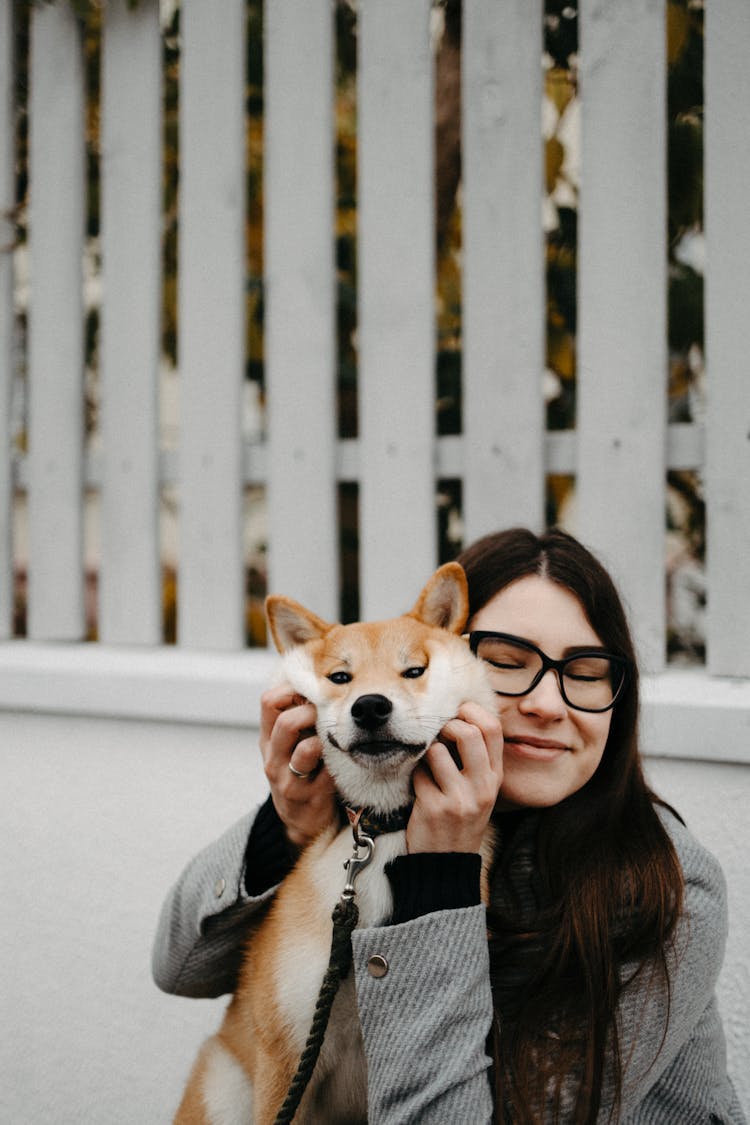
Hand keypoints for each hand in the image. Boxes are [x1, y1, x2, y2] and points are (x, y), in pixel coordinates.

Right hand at [259, 683, 336, 848]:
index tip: (311, 691)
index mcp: (268, 739)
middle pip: (286, 722)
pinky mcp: (310, 798)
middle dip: (312, 712)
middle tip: (329, 714)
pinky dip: (339, 762)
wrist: (300, 821)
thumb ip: (297, 716)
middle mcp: (273, 758)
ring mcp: (290, 781)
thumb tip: (321, 679)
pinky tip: (346, 759)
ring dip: (326, 739)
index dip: (292, 689)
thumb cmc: (301, 771)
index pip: (268, 701)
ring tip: (336, 738)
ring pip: (306, 749)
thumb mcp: (289, 744)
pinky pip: (328, 773)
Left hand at [406, 702, 502, 853]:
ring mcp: (459, 798)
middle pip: (468, 733)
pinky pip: (418, 774)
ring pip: (436, 751)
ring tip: (426, 765)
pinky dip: (414, 776)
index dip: (471, 711)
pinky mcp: (435, 808)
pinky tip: (419, 788)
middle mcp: (482, 786)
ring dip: (424, 752)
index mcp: (495, 777)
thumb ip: (476, 758)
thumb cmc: (460, 819)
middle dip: (446, 725)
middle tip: (437, 734)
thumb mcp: (480, 790)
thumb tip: (458, 715)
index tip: (456, 713)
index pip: (493, 728)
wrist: (448, 864)